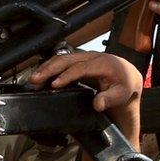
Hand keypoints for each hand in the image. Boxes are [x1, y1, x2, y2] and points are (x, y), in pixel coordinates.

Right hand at [27, 50, 141, 121]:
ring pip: (61, 58)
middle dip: (50, 69)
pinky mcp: (78, 60)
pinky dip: (49, 67)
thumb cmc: (123, 85)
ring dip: (46, 68)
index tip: (54, 84)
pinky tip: (40, 76)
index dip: (67, 76)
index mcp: (103, 63)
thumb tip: (98, 104)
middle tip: (36, 80)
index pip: (81, 68)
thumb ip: (110, 99)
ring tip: (33, 80)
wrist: (126, 76)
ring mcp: (83, 57)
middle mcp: (91, 56)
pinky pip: (61, 61)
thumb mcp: (121, 94)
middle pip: (67, 59)